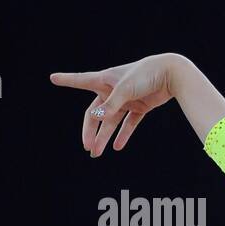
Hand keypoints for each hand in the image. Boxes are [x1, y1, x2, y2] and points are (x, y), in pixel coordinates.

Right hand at [49, 53, 182, 156]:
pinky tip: (118, 146)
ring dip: (105, 137)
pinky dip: (124, 134)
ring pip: (111, 122)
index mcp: (104, 80)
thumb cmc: (145, 75)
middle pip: (95, 113)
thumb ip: (112, 104)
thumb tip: (98, 118)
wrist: (171, 74)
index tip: (53, 78)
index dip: (67, 80)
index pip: (80, 80)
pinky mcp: (140, 106)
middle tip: (87, 146)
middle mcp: (112, 91)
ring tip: (98, 152)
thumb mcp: (126, 89)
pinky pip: (129, 122)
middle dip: (90, 131)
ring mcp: (126, 100)